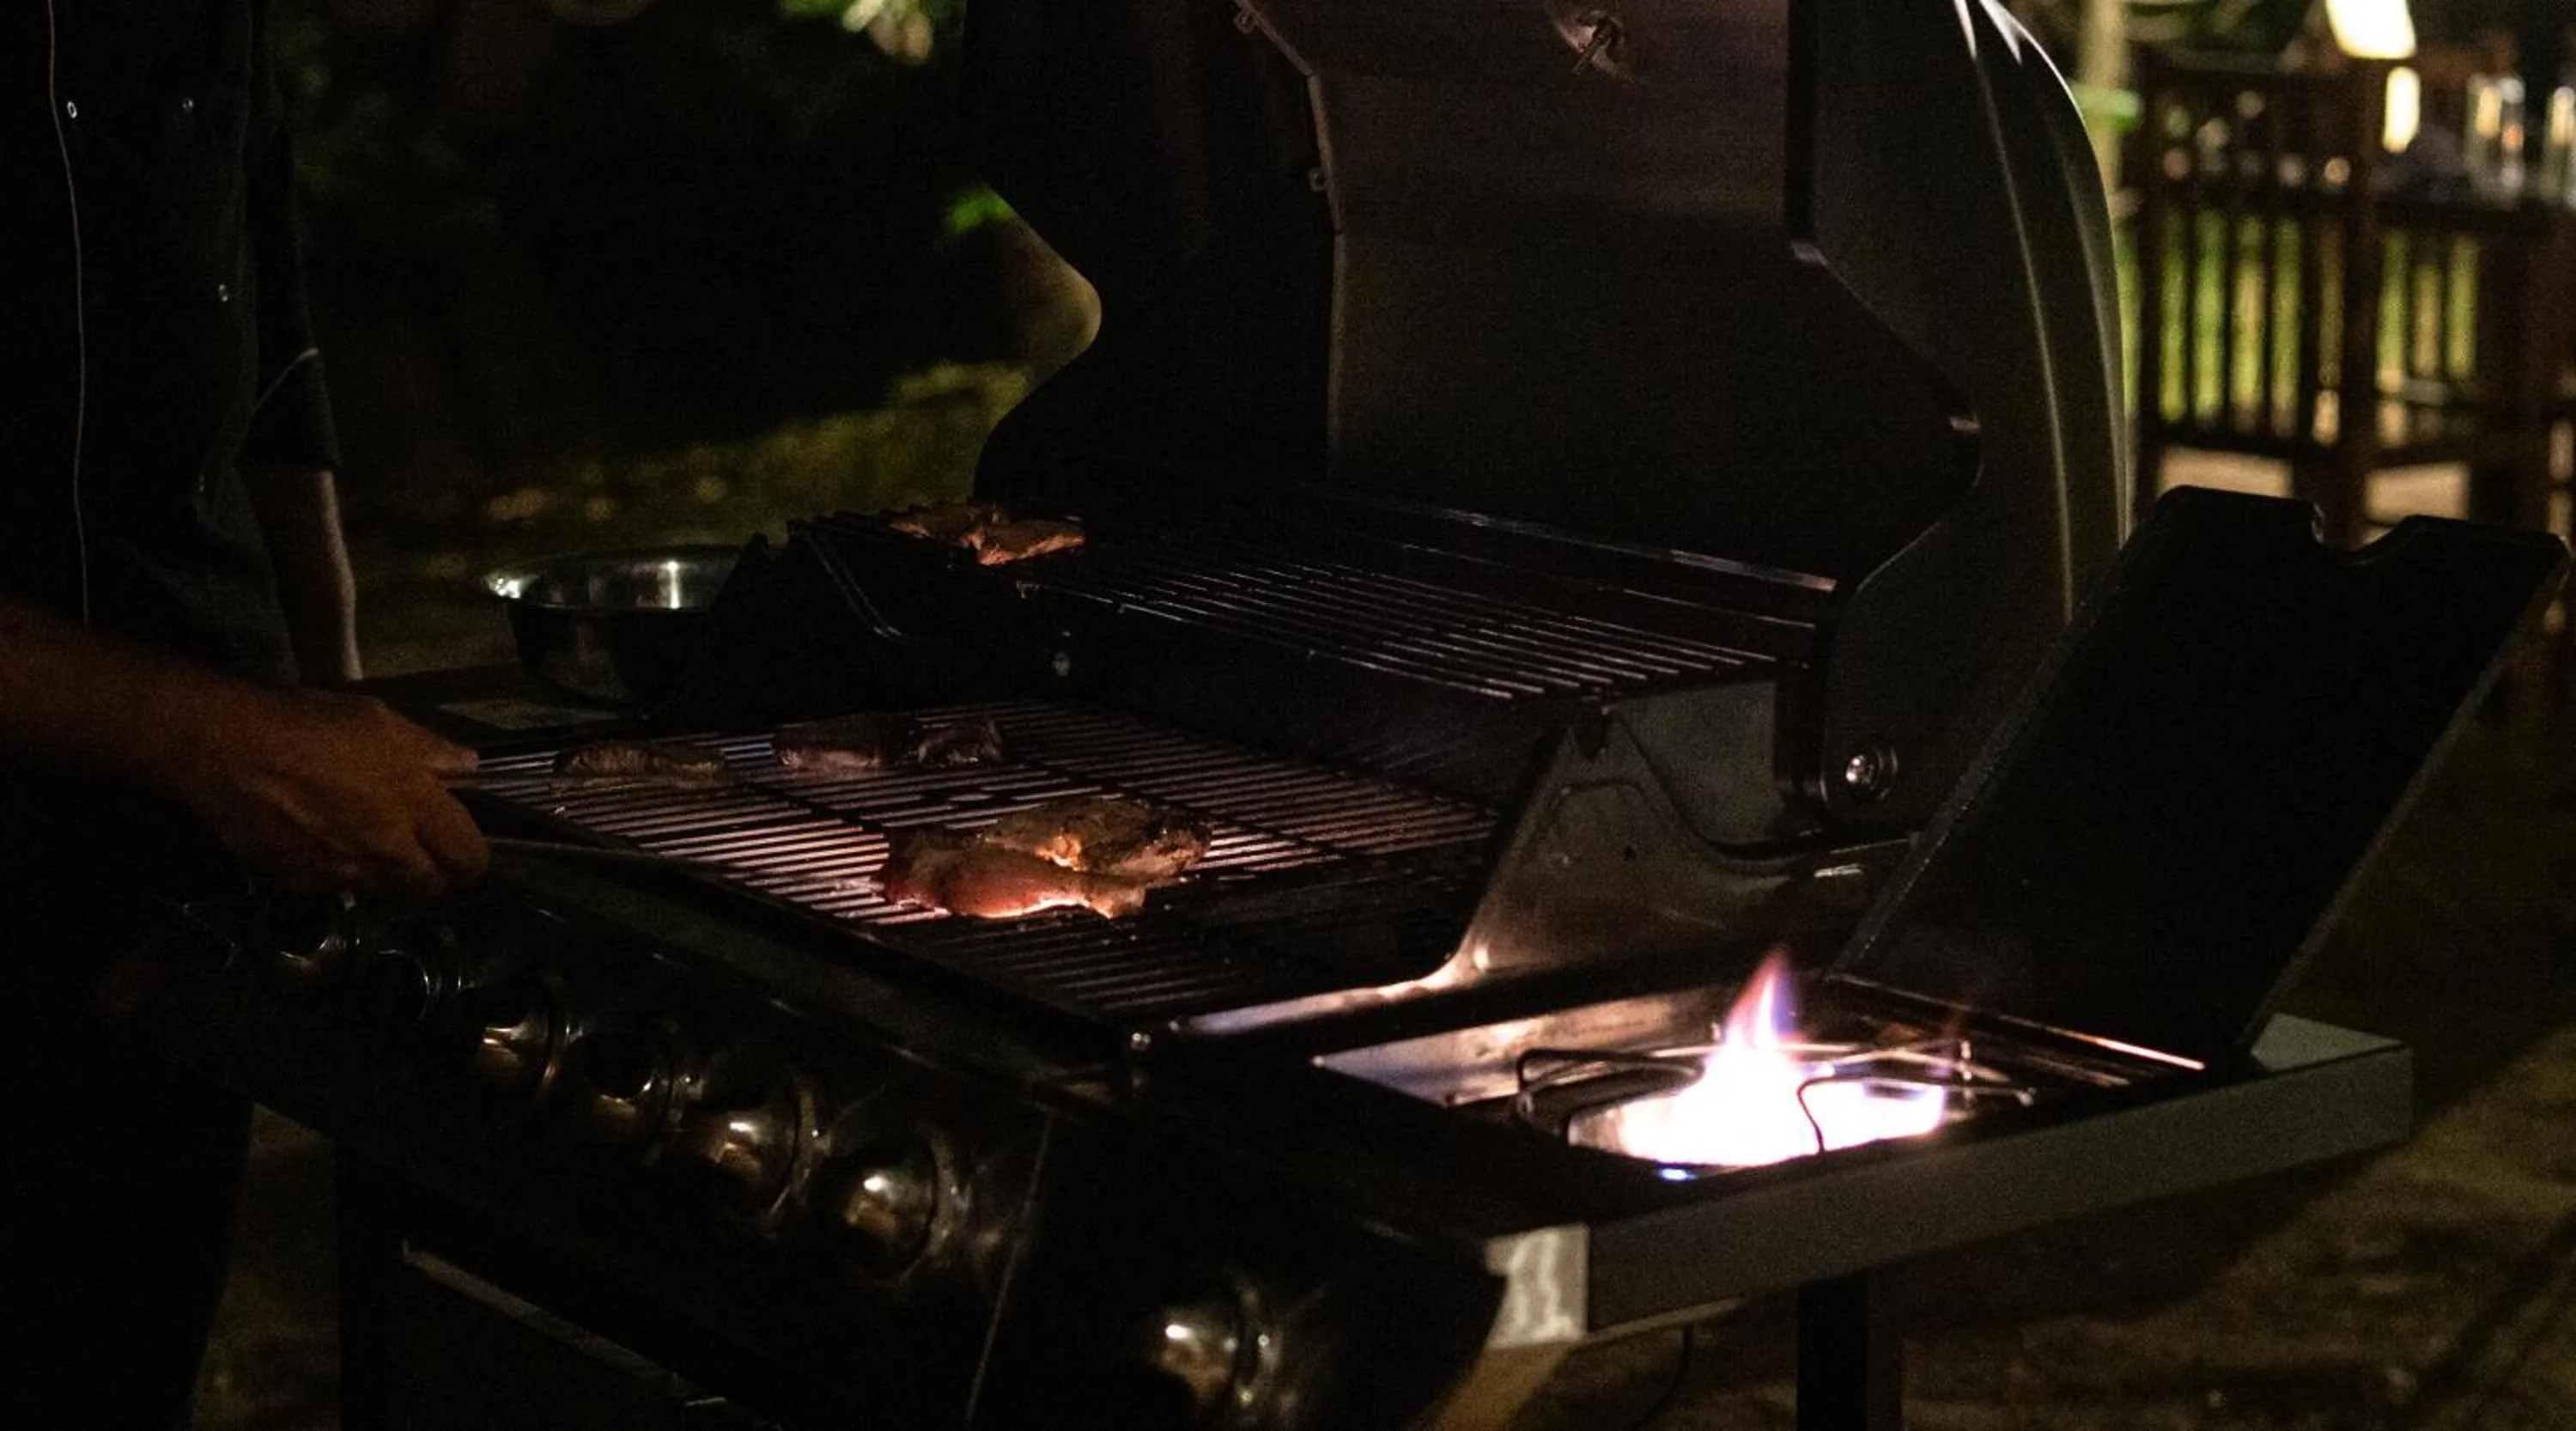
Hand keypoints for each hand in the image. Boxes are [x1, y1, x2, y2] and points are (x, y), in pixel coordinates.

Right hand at [174, 688, 489, 899]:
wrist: (227, 752)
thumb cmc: (309, 726)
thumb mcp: (379, 721)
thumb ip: (430, 749)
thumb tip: (469, 766)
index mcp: (415, 806)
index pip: (468, 857)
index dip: (473, 858)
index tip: (464, 848)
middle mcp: (385, 849)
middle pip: (429, 887)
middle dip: (435, 877)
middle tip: (424, 856)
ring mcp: (340, 871)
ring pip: (382, 890)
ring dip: (386, 876)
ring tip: (370, 844)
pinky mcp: (298, 882)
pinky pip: (331, 886)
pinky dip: (336, 872)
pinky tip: (320, 843)